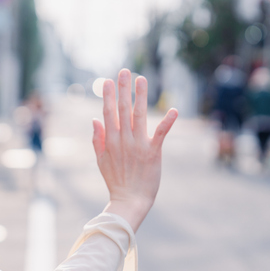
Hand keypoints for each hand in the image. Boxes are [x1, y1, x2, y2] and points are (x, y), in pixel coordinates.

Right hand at [92, 69, 177, 231]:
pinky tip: (174, 110)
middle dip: (123, 89)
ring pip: (140, 115)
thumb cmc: (115, 181)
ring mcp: (138, 145)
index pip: (108, 113)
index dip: (108, 96)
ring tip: (142, 79)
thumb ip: (97, 139)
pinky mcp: (153, 152)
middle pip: (123, 109)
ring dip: (141, 96)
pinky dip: (167, 122)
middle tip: (124, 71)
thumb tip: (95, 119)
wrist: (130, 200)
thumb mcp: (100, 160)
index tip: (107, 81)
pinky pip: (161, 134)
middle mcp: (123, 140)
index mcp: (110, 141)